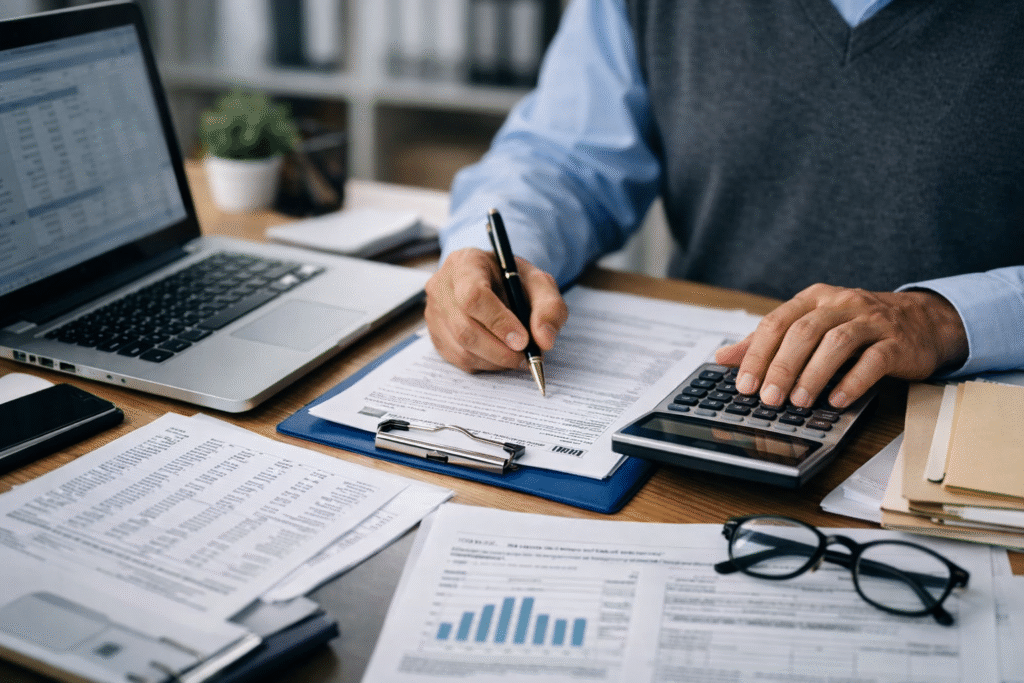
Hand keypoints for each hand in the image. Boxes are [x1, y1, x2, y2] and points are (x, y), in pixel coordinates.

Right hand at [424, 247, 567, 372]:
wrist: (492, 280)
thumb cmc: (513, 280)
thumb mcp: (539, 283)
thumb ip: (549, 307)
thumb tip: (544, 340)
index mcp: (465, 263)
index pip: (473, 296)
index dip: (499, 322)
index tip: (523, 340)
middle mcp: (441, 286)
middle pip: (465, 328)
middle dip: (500, 350)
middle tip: (525, 356)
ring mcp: (434, 312)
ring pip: (461, 348)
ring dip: (495, 360)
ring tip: (516, 355)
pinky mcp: (435, 334)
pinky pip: (458, 359)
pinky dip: (485, 363)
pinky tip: (499, 355)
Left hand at [714, 284, 967, 408]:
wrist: (922, 321)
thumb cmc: (857, 326)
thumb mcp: (811, 326)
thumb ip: (769, 341)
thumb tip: (723, 358)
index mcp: (814, 299)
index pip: (777, 322)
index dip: (757, 354)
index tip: (744, 385)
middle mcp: (841, 303)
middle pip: (803, 332)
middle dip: (782, 367)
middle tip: (768, 398)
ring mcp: (871, 320)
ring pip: (836, 342)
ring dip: (813, 374)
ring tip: (799, 402)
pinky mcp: (897, 341)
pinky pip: (873, 360)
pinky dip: (853, 381)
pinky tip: (837, 400)